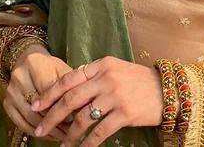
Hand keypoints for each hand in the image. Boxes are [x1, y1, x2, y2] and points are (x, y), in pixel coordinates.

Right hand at [3, 44, 72, 142]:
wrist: (26, 61)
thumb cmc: (49, 66)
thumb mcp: (61, 68)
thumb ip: (70, 85)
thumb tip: (82, 107)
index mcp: (35, 64)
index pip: (50, 91)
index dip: (64, 107)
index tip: (77, 119)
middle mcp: (19, 78)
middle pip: (39, 107)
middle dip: (57, 122)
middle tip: (71, 132)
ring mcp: (10, 92)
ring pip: (31, 119)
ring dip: (48, 131)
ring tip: (63, 136)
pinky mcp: (6, 104)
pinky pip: (21, 124)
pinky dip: (37, 132)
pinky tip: (49, 136)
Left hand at [30, 55, 163, 145]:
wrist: (167, 89)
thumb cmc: (138, 81)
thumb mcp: (116, 70)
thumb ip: (95, 77)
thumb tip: (68, 92)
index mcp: (102, 65)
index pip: (69, 79)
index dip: (50, 93)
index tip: (36, 105)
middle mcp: (107, 78)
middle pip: (71, 99)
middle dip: (52, 116)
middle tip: (40, 129)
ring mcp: (116, 95)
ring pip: (83, 118)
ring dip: (70, 134)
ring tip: (62, 145)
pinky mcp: (125, 113)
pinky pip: (100, 132)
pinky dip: (88, 144)